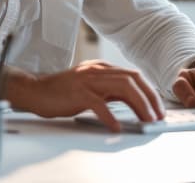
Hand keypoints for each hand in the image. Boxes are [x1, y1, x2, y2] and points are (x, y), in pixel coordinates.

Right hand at [3, 60, 164, 131]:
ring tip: (146, 120)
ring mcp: (87, 80)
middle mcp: (97, 70)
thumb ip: (109, 89)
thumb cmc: (63, 91)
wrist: (37, 90)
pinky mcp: (77, 92)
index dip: (148, 91)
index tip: (157, 107)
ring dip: (137, 105)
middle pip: (131, 79)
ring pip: (121, 87)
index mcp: (102, 67)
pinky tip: (116, 127)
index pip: (133, 75)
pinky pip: (99, 103)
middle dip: (149, 97)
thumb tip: (133, 101)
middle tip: (157, 115)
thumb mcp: (91, 85)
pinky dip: (110, 116)